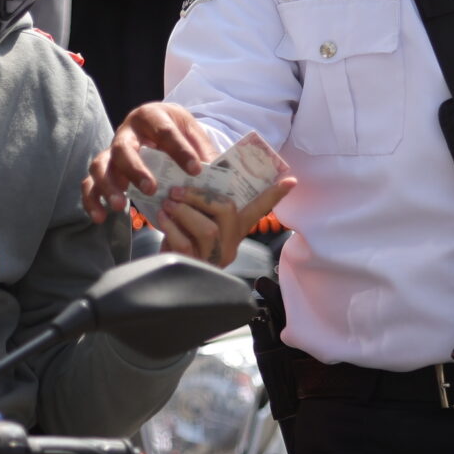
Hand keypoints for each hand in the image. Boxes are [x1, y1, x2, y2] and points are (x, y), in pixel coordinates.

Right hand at [82, 103, 219, 223]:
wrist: (158, 124)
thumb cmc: (178, 131)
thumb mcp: (193, 132)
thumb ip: (204, 151)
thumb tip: (219, 177)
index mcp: (152, 116)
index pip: (165, 132)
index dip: (180, 151)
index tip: (196, 170)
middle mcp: (127, 131)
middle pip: (123, 148)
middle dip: (135, 170)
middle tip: (151, 189)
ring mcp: (111, 150)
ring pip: (100, 165)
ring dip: (108, 186)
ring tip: (120, 206)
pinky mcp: (104, 168)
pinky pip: (89, 183)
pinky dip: (92, 200)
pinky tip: (101, 217)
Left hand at [158, 180, 296, 267]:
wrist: (166, 278)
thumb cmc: (181, 241)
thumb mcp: (196, 222)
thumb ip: (204, 206)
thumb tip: (196, 175)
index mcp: (235, 231)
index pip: (258, 211)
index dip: (273, 196)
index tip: (291, 180)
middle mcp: (229, 245)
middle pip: (229, 213)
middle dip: (201, 196)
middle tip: (178, 190)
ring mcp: (215, 258)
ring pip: (208, 229)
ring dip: (184, 211)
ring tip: (168, 202)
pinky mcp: (197, 266)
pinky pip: (186, 243)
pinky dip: (171, 227)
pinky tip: (162, 217)